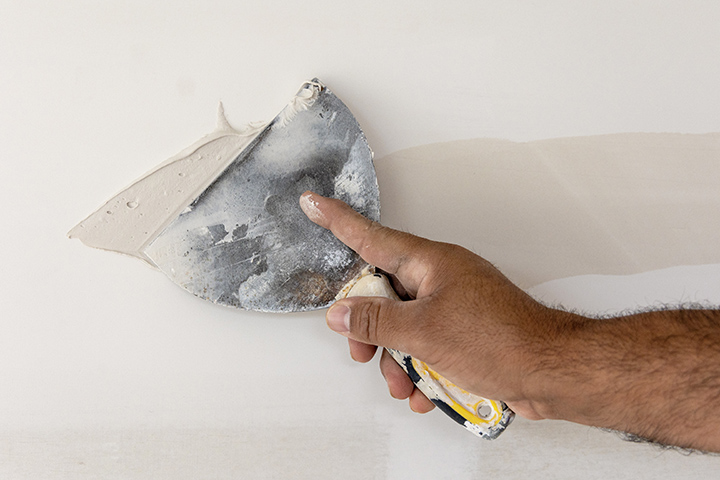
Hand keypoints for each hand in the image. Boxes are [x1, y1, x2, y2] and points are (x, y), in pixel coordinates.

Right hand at [299, 191, 580, 419]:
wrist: (552, 372)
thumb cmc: (501, 340)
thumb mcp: (423, 332)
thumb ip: (376, 322)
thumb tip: (342, 313)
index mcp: (429, 263)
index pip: (371, 237)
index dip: (337, 221)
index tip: (313, 204)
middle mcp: (439, 278)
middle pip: (383, 293)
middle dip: (370, 330)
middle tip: (362, 352)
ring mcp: (453, 306)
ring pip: (403, 327)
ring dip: (397, 360)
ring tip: (405, 383)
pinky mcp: (464, 333)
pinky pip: (426, 346)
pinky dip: (421, 370)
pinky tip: (426, 390)